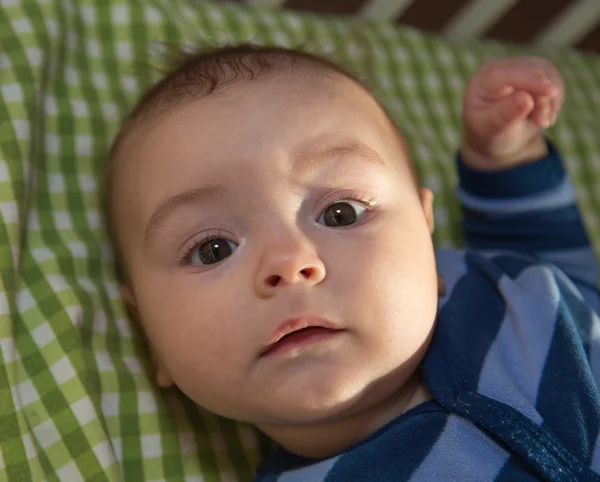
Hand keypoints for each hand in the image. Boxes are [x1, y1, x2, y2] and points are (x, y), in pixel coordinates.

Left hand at [461, 56, 564, 170]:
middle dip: (542, 100)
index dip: (530, 81)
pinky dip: (555, 99)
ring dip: (550, 102)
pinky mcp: (536, 68)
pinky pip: (556, 80)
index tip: (551, 92)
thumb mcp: (492, 130)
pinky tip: (543, 114)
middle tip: (542, 124)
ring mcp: (518, 65)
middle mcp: (499, 67)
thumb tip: (526, 99)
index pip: (508, 75)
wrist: (498, 135)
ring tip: (540, 122)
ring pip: (548, 75)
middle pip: (532, 74)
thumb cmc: (490, 134)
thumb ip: (504, 115)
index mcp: (482, 80)